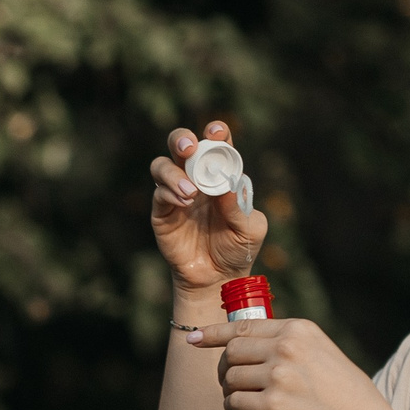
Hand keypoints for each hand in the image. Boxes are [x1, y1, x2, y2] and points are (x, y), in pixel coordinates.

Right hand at [149, 120, 267, 292]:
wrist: (218, 278)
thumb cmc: (238, 248)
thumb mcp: (250, 228)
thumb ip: (239, 206)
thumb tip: (225, 184)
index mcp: (220, 175)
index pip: (216, 145)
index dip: (215, 133)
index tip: (217, 132)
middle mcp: (196, 179)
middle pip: (181, 146)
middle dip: (183, 140)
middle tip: (189, 148)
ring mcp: (176, 194)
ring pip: (162, 166)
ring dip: (173, 172)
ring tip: (190, 191)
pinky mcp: (162, 213)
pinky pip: (159, 194)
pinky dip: (169, 193)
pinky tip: (185, 203)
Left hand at [188, 317, 409, 409]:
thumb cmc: (339, 388)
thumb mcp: (317, 349)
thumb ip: (282, 341)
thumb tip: (234, 341)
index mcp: (298, 329)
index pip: (242, 327)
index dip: (212, 333)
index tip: (193, 339)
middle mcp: (287, 348)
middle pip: (230, 352)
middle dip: (224, 369)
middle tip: (231, 381)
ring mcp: (279, 376)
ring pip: (230, 378)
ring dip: (229, 390)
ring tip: (244, 398)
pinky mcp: (273, 405)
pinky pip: (233, 402)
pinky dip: (234, 408)